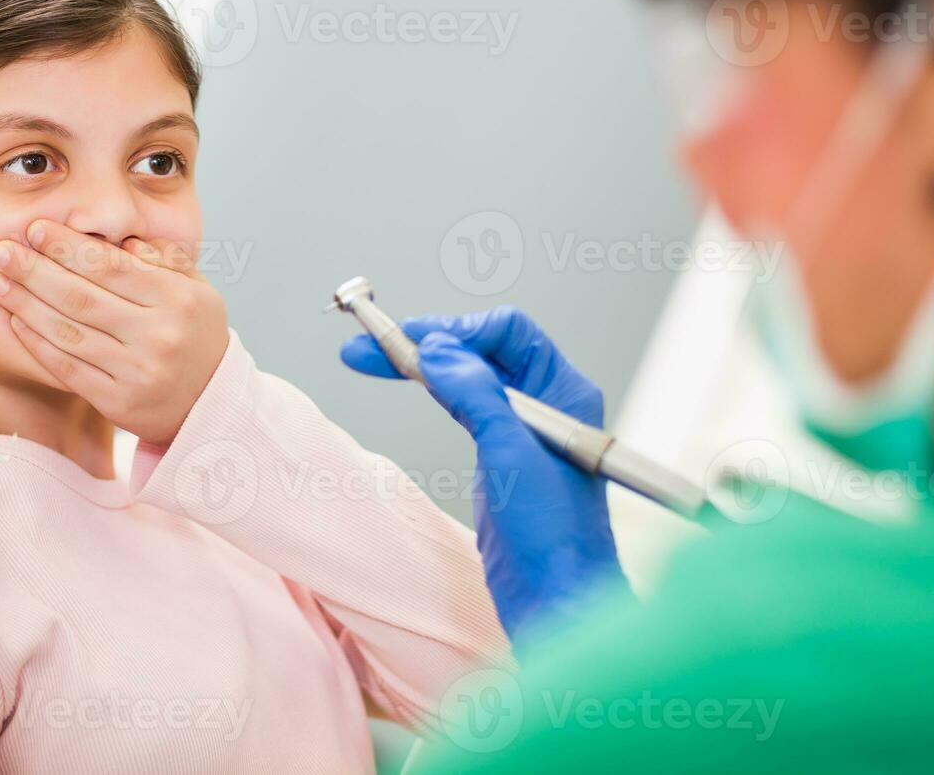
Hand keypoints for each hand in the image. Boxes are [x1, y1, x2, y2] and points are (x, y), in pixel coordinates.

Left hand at [0, 219, 229, 444]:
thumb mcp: (198, 290)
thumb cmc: (197, 335)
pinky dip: (38, 344)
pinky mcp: (119, 403)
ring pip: (70, 333)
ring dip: (26, 305)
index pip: (111, 265)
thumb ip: (165, 259)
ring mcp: (137, 372)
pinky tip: (17, 321)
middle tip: (2, 251)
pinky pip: (69, 369)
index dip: (67, 246)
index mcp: (178, 299)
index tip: (34, 229)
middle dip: (35, 271)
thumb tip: (120, 238)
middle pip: (83, 297)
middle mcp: (158, 335)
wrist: (213, 404)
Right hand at [341, 307, 625, 639]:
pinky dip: (430, 392)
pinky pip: (461, 406)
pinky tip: (407, 384)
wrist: (556, 601)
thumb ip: (476, 393)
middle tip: (371, 345)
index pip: (509, 333)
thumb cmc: (554, 536)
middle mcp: (545, 404)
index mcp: (564, 392)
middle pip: (480, 350)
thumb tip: (438, 348)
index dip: (458, 330)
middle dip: (426, 342)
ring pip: (465, 376)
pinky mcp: (498, 455)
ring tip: (369, 358)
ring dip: (420, 365)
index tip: (412, 340)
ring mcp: (519, 430)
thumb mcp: (510, 453)